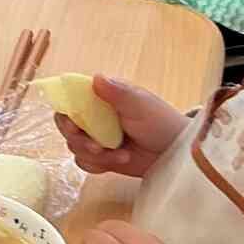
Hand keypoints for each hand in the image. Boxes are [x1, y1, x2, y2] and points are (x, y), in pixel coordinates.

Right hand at [53, 76, 188, 179]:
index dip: (66, 113)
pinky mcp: (102, 158)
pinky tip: (119, 161)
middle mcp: (95, 117)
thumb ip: (117, 92)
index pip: (71, 100)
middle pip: (67, 127)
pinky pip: (85, 163)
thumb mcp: (140, 105)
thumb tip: (96, 77)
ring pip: (75, 147)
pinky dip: (98, 165)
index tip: (74, 126)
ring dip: (95, 155)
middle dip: (79, 140)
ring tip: (121, 156)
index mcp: (101, 98)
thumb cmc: (161, 123)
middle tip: (97, 147)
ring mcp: (98, 138)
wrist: (177, 153)